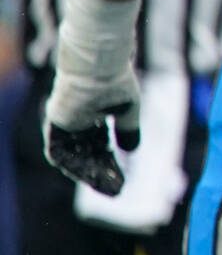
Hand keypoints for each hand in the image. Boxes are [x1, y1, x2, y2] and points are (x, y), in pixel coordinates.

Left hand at [43, 0, 143, 195]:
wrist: (99, 64)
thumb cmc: (116, 79)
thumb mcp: (128, 109)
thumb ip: (128, 130)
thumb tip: (132, 151)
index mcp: (93, 114)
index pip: (98, 146)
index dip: (110, 164)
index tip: (122, 180)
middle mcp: (76, 121)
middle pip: (87, 155)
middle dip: (102, 173)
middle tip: (117, 190)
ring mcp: (64, 122)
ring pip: (74, 156)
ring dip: (89, 174)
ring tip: (108, 186)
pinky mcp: (55, 122)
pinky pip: (59, 152)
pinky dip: (72, 165)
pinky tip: (89, 175)